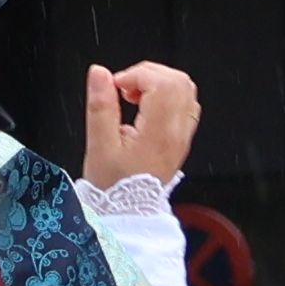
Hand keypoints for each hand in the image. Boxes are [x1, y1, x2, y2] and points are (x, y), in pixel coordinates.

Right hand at [82, 59, 199, 192]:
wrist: (128, 212)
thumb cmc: (113, 186)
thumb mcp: (98, 146)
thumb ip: (100, 106)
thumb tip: (99, 74)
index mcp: (158, 133)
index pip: (161, 83)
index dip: (135, 75)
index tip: (115, 87)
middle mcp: (177, 132)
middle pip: (177, 81)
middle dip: (147, 74)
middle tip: (124, 89)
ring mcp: (183, 135)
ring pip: (185, 89)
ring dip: (158, 83)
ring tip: (135, 97)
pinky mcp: (182, 138)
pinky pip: (185, 104)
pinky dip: (167, 95)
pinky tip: (147, 106)